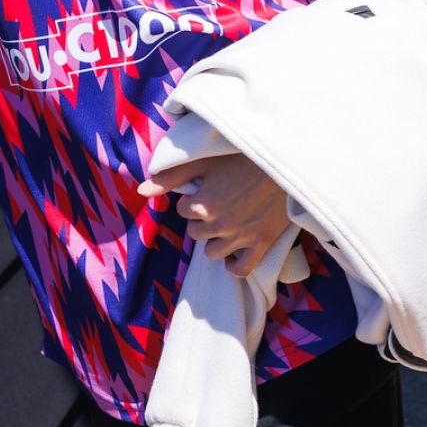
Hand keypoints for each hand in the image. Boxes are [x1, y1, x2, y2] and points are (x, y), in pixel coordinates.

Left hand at [141, 153, 290, 277]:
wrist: (285, 163)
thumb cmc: (243, 157)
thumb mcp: (204, 161)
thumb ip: (171, 176)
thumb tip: (141, 190)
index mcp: (203, 203)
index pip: (183, 210)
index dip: (192, 200)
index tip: (206, 189)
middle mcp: (219, 224)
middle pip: (195, 233)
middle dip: (201, 220)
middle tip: (217, 204)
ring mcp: (240, 236)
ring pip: (212, 252)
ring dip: (214, 240)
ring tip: (224, 224)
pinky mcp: (261, 244)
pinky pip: (240, 269)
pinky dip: (233, 264)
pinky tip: (232, 252)